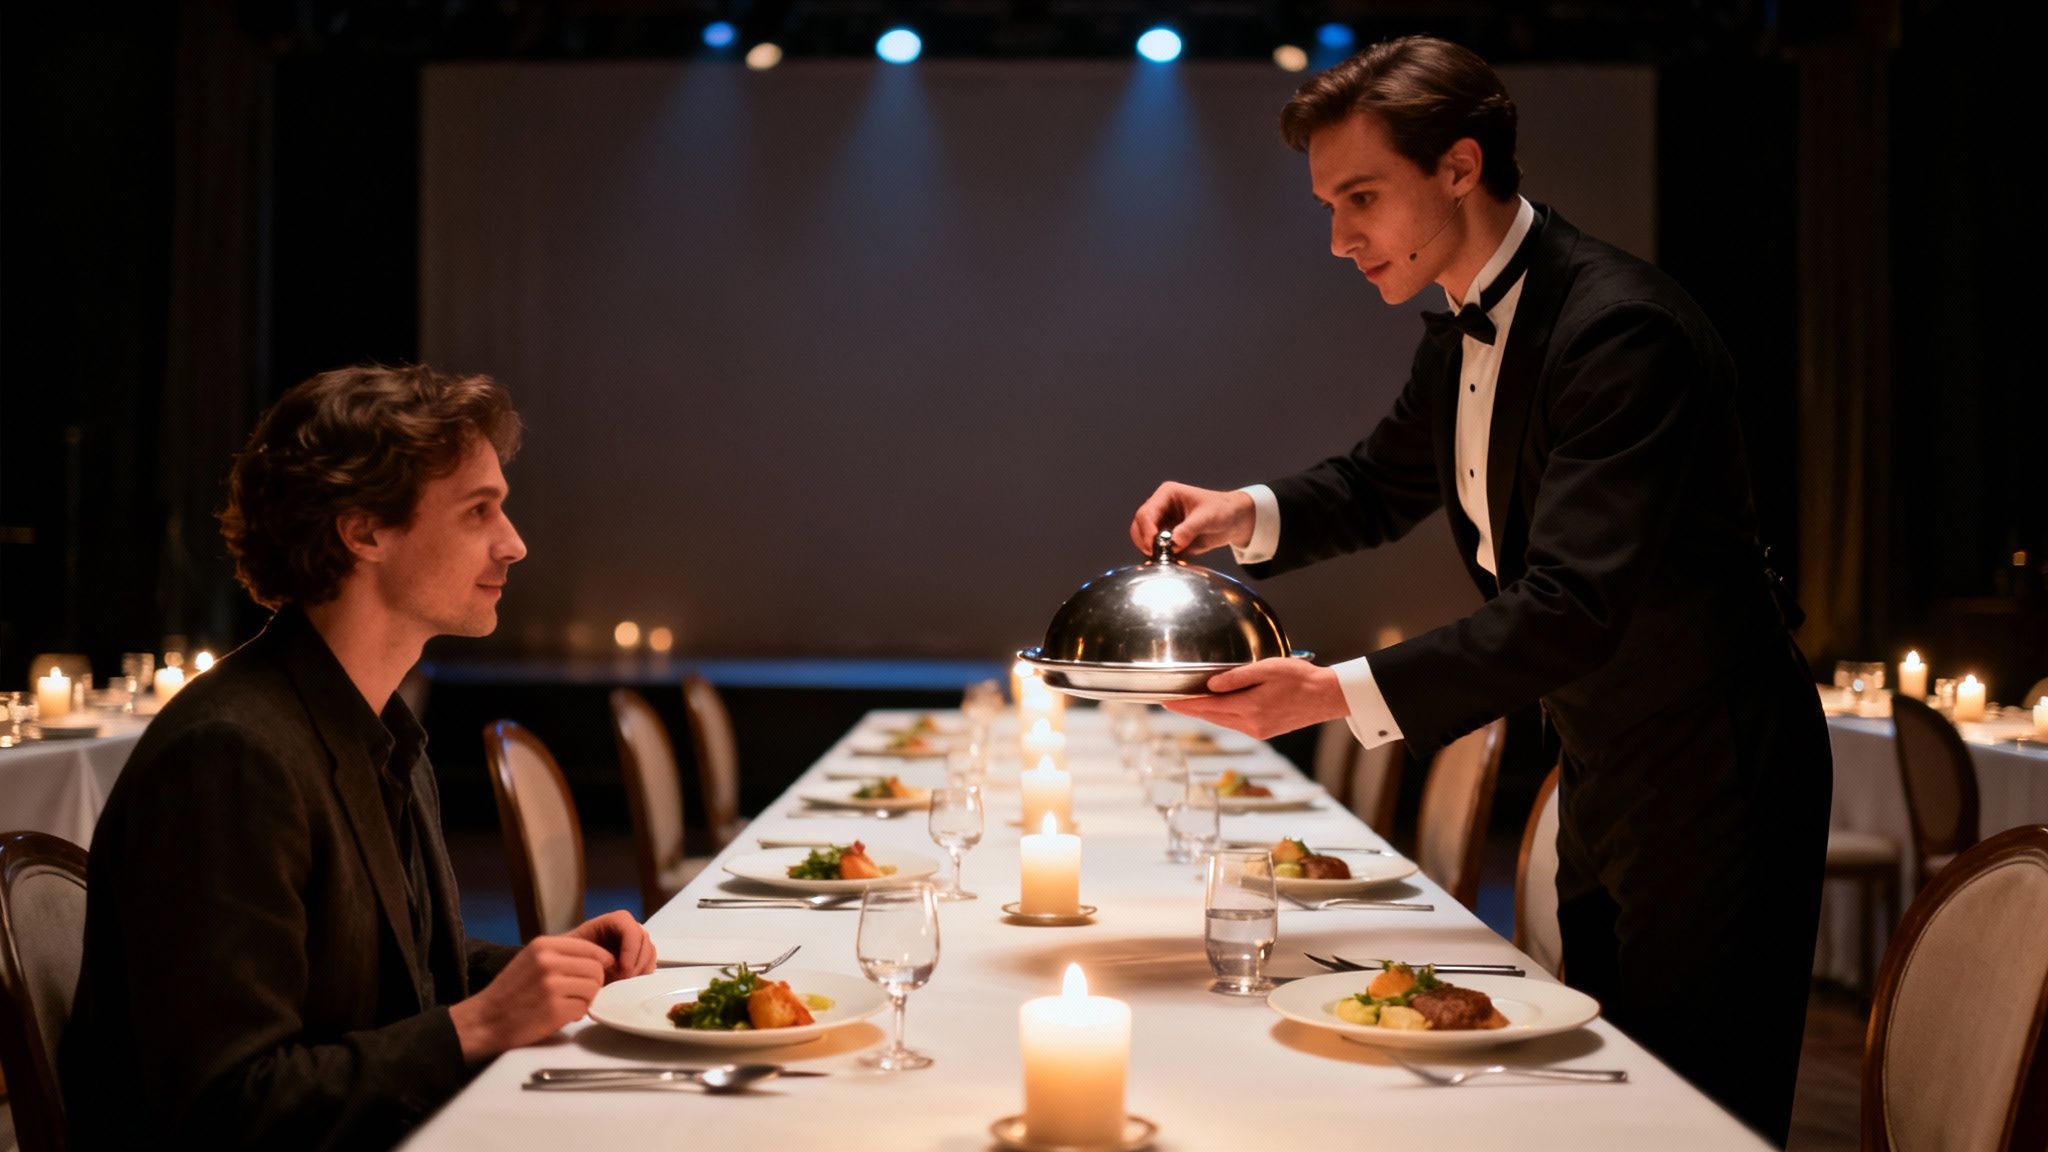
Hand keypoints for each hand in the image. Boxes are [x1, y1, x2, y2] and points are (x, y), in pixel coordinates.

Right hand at [449, 934, 612, 1060]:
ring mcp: (551, 985)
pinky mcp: (554, 1009)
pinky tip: (557, 1015)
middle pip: (596, 969)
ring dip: (584, 1000)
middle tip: (576, 994)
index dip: (598, 963)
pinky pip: (583, 1009)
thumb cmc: (511, 991)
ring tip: (565, 1004)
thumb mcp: (532, 960)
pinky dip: (575, 1015)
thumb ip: (562, 956)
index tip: (591, 975)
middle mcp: (548, 961)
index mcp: (544, 945)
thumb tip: (603, 958)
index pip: (591, 948)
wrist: (484, 1020)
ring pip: (593, 989)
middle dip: (592, 984)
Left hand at [568, 909, 656, 981]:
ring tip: (624, 982)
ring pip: (649, 951)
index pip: (630, 928)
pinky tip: (629, 982)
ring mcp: (634, 941)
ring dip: (640, 969)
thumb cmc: (573, 956)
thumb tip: (612, 962)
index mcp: (612, 921)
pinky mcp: (638, 955)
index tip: (624, 970)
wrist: (572, 966)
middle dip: (636, 962)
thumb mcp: (578, 952)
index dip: (631, 948)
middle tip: (624, 979)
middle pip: (643, 940)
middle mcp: (627, 928)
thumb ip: (595, 955)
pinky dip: (643, 973)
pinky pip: (650, 962)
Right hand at [1129, 482, 1254, 556]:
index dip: (1147, 530)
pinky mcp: (1166, 537)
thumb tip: (1174, 542)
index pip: (1147, 513)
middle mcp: (1160, 507)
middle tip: (1157, 554)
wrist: (1233, 520)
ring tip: (1165, 558)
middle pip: (1139, 525)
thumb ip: (1190, 529)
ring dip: (1149, 549)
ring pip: (1142, 538)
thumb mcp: (1208, 518)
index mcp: (1167, 495)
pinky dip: (1158, 556)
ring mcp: (1161, 523)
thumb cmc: (1222, 510)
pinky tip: (1170, 559)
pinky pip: (1155, 548)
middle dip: (1145, 541)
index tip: (1154, 545)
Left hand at [1163, 658, 1348, 739]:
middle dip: (1190, 709)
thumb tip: (1211, 685)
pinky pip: (1235, 724)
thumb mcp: (1268, 669)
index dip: (1185, 704)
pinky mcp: (1264, 731)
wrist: (1327, 697)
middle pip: (1212, 717)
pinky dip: (1221, 715)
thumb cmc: (1301, 678)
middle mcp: (1252, 724)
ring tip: (1188, 703)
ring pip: (1222, 721)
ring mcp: (1258, 731)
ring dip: (1205, 713)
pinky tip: (1215, 708)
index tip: (1166, 701)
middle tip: (1170, 701)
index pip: (1208, 707)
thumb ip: (1237, 677)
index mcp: (1251, 708)